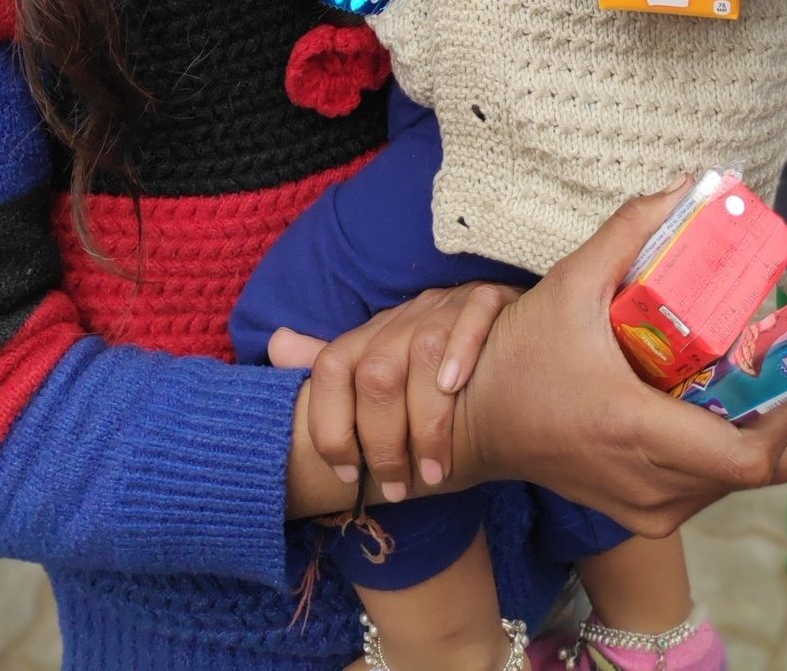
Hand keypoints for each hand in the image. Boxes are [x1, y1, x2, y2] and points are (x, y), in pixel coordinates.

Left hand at [270, 281, 520, 496]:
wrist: (512, 352)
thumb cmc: (435, 378)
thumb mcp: (384, 380)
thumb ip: (335, 377)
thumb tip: (275, 345)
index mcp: (370, 337)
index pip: (330, 368)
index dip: (331, 425)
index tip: (347, 475)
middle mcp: (403, 319)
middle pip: (377, 373)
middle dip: (384, 440)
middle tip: (400, 488)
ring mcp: (447, 308)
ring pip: (423, 352)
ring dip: (429, 421)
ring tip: (436, 471)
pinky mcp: (492, 299)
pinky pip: (475, 314)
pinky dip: (462, 351)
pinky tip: (457, 389)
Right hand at [453, 184, 786, 537]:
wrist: (472, 424)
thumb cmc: (519, 355)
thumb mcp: (571, 282)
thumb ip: (629, 231)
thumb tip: (686, 185)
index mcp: (637, 428)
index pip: (748, 455)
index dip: (783, 411)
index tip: (776, 357)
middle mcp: (651, 482)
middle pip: (757, 467)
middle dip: (770, 408)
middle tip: (755, 355)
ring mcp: (647, 508)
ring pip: (736, 482)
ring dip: (745, 429)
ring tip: (725, 374)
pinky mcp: (641, 517)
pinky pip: (706, 491)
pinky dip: (716, 451)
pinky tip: (693, 404)